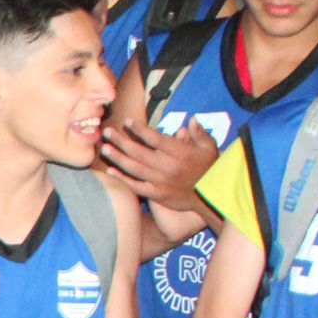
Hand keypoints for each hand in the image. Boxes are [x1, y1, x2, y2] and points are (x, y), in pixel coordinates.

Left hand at [100, 115, 216, 211]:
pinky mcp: (158, 194)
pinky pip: (137, 186)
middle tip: (107, 132)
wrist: (212, 197)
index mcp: (181, 152)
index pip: (156, 138)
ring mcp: (162, 182)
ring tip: (105, 148)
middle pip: (139, 152)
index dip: (140, 130)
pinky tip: (111, 172)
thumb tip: (190, 119)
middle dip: (121, 141)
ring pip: (135, 168)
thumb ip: (199, 132)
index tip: (128, 122)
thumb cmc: (210, 169)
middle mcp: (169, 166)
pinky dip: (123, 179)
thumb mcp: (209, 147)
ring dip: (118, 158)